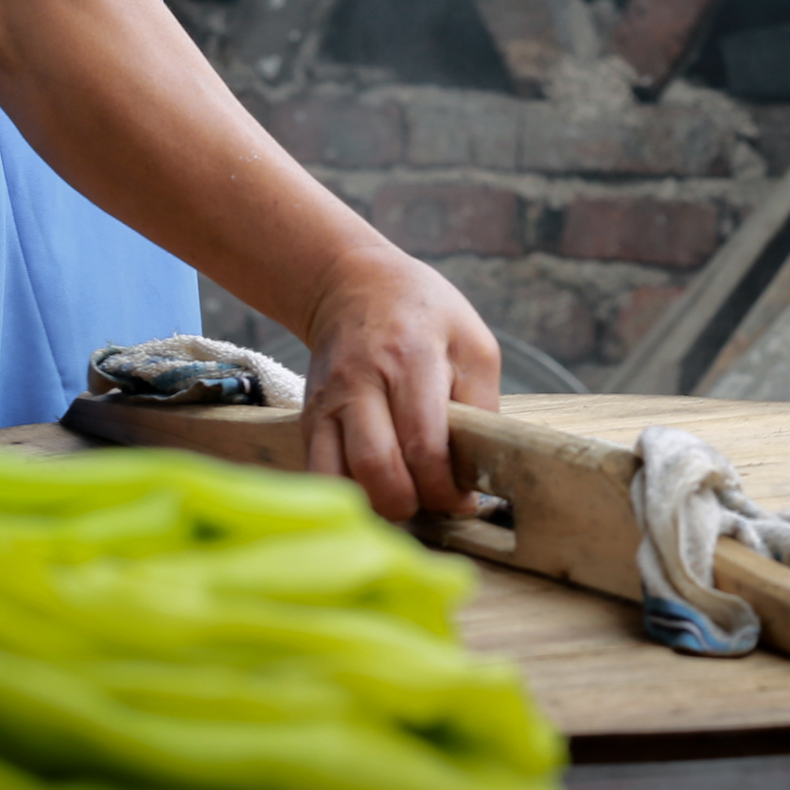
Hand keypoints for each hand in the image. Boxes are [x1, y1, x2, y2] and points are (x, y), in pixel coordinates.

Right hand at [295, 246, 500, 521]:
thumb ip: (482, 403)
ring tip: (405, 499)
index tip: (463, 500)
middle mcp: (361, 381)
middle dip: (411, 504)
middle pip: (377, 468)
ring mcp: (327, 401)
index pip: (424, 444)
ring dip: (375, 505)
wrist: (351, 283)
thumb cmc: (422, 312)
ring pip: (339, 478)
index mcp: (411, 358)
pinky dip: (348, 495)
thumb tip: (479, 466)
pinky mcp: (308, 417)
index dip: (446, 488)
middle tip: (433, 504)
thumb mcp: (471, 340)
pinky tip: (375, 490)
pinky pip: (319, 474)